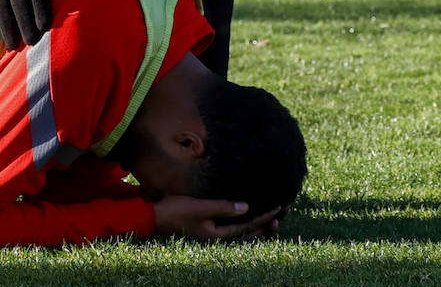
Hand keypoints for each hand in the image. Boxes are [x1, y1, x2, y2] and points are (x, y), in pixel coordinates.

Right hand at [153, 197, 282, 240]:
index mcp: (219, 234)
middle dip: (269, 221)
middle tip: (285, 209)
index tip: (279, 206)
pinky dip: (249, 220)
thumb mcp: (199, 207)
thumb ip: (222, 207)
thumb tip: (247, 206)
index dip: (265, 216)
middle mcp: (221, 235)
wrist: (156, 215)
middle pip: (252, 232)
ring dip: (261, 223)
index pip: (249, 226)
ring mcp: (217, 230)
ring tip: (276, 215)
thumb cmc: (176, 210)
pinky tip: (252, 211)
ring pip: (246, 230)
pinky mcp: (212, 223)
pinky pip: (237, 224)